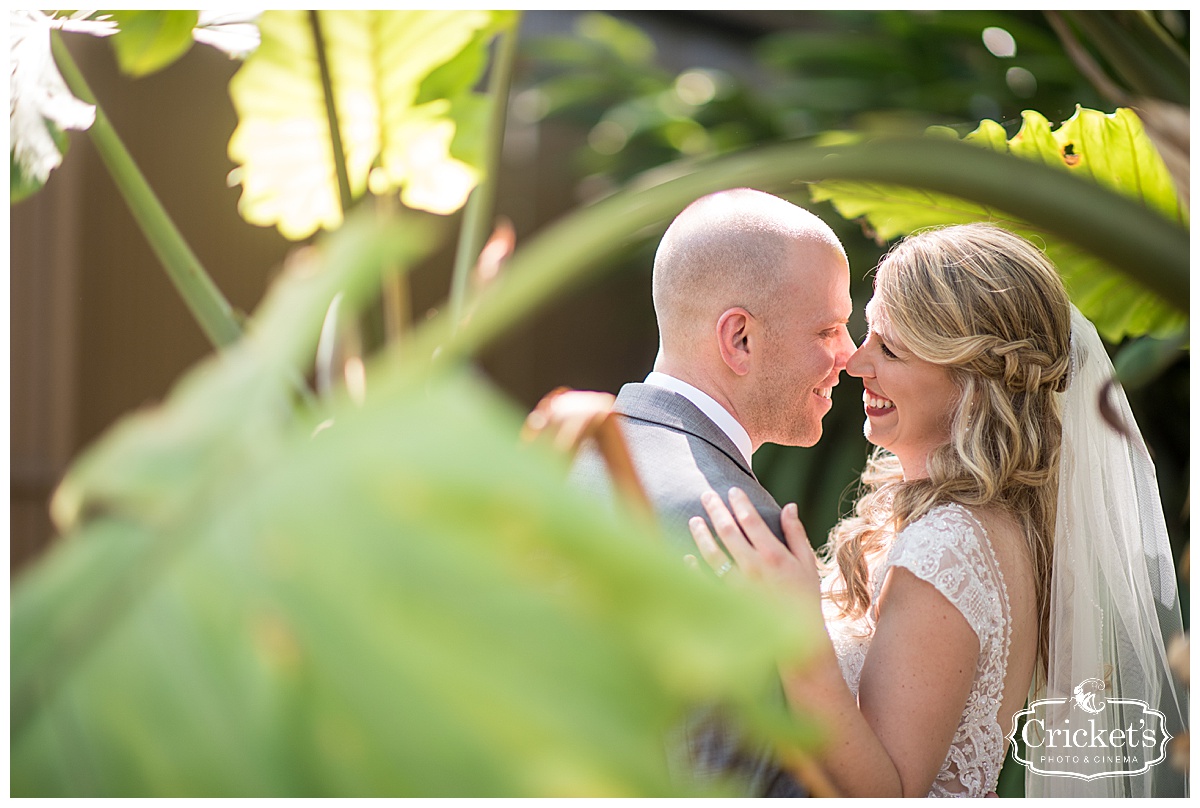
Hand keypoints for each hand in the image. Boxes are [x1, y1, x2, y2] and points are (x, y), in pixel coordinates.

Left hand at [688, 487, 821, 602]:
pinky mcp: (729, 601)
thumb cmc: (804, 596)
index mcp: (774, 555)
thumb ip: (795, 533)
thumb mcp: (807, 562)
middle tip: (707, 495)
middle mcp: (754, 567)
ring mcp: (739, 585)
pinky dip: (694, 568)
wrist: (798, 637)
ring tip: (694, 520)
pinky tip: (687, 556)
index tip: (732, 490)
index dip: (739, 502)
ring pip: (713, 554)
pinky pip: (707, 581)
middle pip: (728, 531)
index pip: (751, 520)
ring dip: (701, 534)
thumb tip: (789, 506)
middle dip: (716, 509)